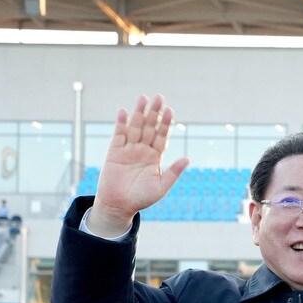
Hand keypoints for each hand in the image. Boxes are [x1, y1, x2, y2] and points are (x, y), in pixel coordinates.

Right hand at [91, 95, 188, 231]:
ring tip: (143, 98)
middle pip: (149, 127)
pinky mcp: (114, 152)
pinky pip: (118, 135)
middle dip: (154, 113)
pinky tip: (124, 111)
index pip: (162, 136)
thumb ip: (173, 172)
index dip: (166, 124)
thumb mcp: (161, 187)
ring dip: (139, 113)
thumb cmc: (141, 199)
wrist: (119, 206)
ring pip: (135, 127)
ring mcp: (128, 149)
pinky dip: (121, 123)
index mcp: (155, 157)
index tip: (171, 111)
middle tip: (159, 97)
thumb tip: (188, 158)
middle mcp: (143, 150)